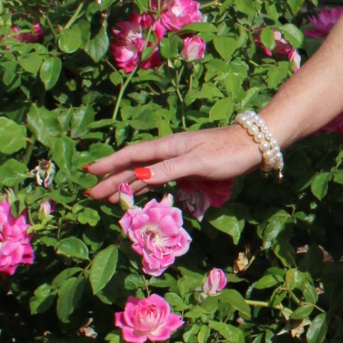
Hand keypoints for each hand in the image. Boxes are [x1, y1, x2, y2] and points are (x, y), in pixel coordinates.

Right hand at [83, 125, 262, 203]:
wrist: (254, 145)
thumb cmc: (227, 153)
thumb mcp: (197, 163)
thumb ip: (169, 170)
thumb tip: (139, 177)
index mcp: (167, 147)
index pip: (131, 156)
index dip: (109, 165)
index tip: (89, 173)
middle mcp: (168, 152)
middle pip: (134, 167)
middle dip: (112, 179)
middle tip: (91, 194)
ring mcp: (178, 159)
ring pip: (145, 173)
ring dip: (126, 184)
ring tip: (108, 197)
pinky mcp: (188, 168)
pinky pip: (159, 178)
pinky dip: (145, 186)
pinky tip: (138, 193)